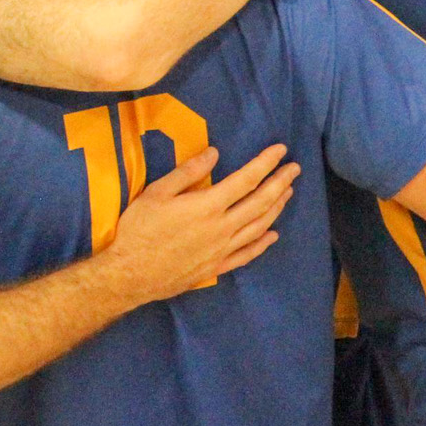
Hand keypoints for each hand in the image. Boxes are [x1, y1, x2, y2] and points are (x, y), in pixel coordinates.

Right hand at [105, 144, 298, 304]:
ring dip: (276, 208)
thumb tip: (214, 153)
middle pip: (260, 202)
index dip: (266, 163)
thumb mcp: (156, 193)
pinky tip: (272, 235)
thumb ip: (187, 172)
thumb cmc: (139, 229)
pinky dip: (263, 243)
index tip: (281, 150)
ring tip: (288, 193)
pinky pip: (247, 254)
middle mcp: (222, 228)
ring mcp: (222, 250)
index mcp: (208, 205)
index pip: (246, 179)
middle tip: (295, 169)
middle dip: (280, 183)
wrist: (130, 275)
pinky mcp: (216, 267)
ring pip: (258, 227)